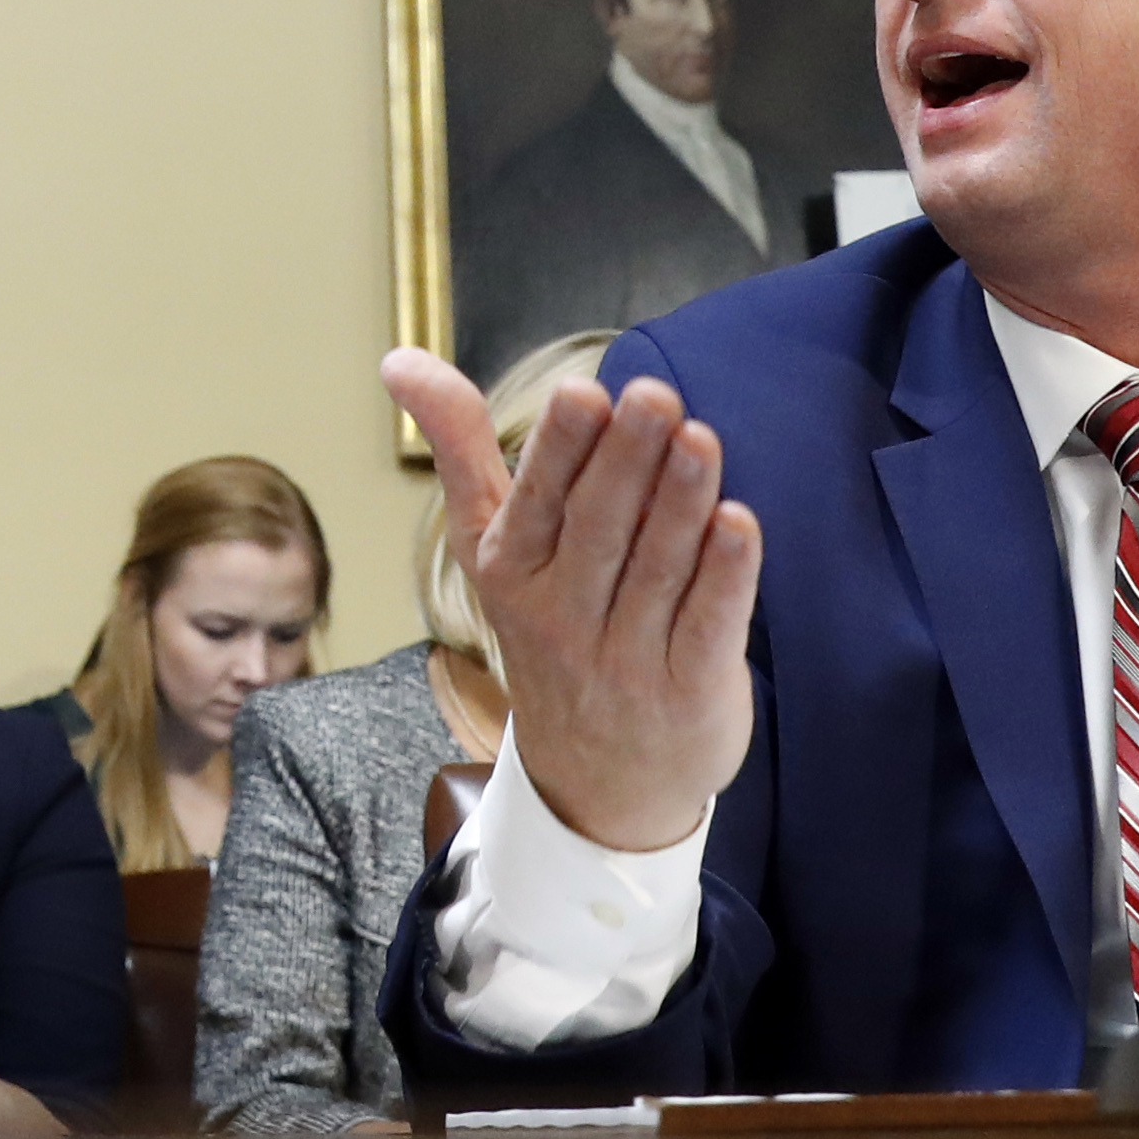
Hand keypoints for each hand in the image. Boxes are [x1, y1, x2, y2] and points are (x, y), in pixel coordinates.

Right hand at [381, 345, 755, 855]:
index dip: (562, 449)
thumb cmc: (549, 627)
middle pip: (599, 527)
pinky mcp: (688, 692)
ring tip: (701, 438)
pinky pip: (705, 627)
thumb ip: (460, 446)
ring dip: (680, 502)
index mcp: (512, 568)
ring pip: (655, 568)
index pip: (537, 501)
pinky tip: (740, 524)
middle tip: (656, 397)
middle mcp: (562, 616)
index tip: (585, 394)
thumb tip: (399, 359)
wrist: (594, 779)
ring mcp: (626, 658)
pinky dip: (725, 576)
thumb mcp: (491, 543)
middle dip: (627, 460)